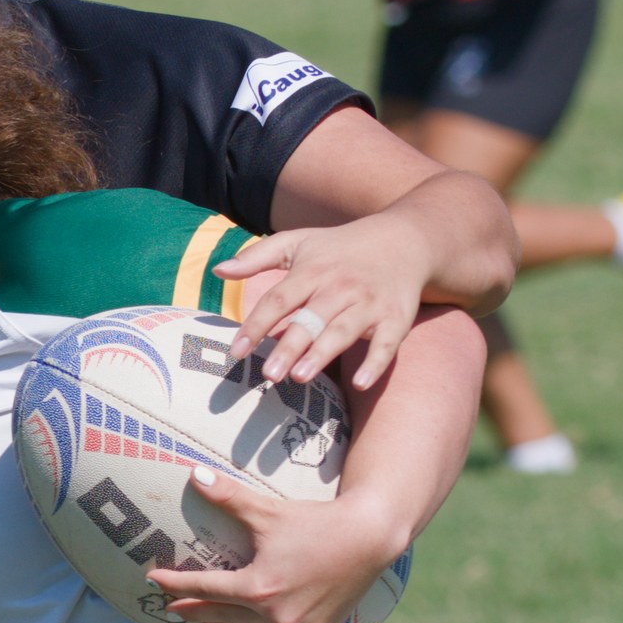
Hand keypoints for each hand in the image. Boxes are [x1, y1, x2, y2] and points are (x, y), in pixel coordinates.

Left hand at [146, 466, 402, 622]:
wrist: (370, 538)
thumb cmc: (318, 521)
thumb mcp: (269, 510)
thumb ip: (229, 496)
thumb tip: (195, 474)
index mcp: (257, 588)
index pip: (203, 589)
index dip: (175, 585)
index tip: (154, 581)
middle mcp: (273, 615)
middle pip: (218, 616)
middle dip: (191, 610)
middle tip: (170, 607)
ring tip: (201, 622)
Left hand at [222, 222, 426, 390]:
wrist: (404, 240)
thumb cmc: (339, 248)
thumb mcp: (298, 243)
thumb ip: (257, 257)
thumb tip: (218, 271)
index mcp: (313, 270)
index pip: (279, 299)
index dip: (256, 325)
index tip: (236, 352)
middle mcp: (340, 287)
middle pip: (310, 319)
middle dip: (289, 347)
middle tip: (268, 376)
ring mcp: (369, 303)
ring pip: (343, 331)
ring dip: (322, 354)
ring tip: (300, 377)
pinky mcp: (396, 318)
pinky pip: (386, 344)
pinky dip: (375, 363)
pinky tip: (360, 383)